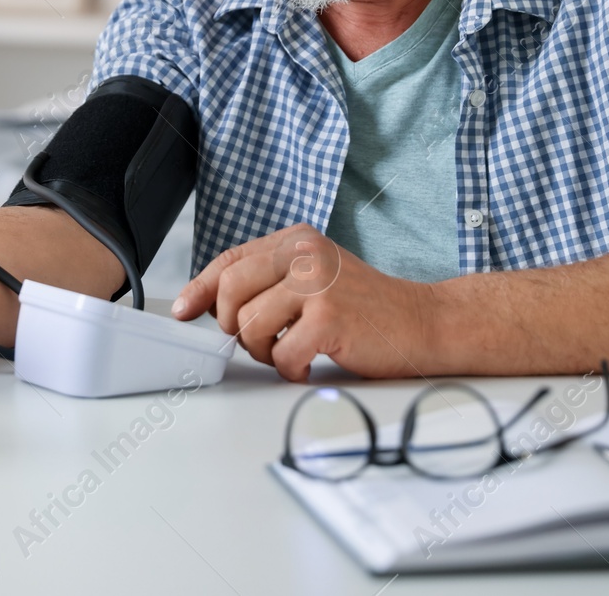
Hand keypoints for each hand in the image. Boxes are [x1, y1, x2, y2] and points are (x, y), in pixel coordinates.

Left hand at [170, 224, 437, 380]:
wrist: (425, 324)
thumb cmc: (366, 309)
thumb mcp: (314, 278)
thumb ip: (269, 282)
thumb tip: (209, 305)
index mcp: (297, 239)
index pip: (230, 260)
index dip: (200, 289)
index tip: (183, 310)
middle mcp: (305, 253)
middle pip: (231, 291)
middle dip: (233, 326)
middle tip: (259, 342)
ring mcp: (318, 282)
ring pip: (249, 326)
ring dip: (264, 352)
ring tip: (291, 351)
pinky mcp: (329, 316)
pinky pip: (281, 354)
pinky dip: (290, 369)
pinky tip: (309, 363)